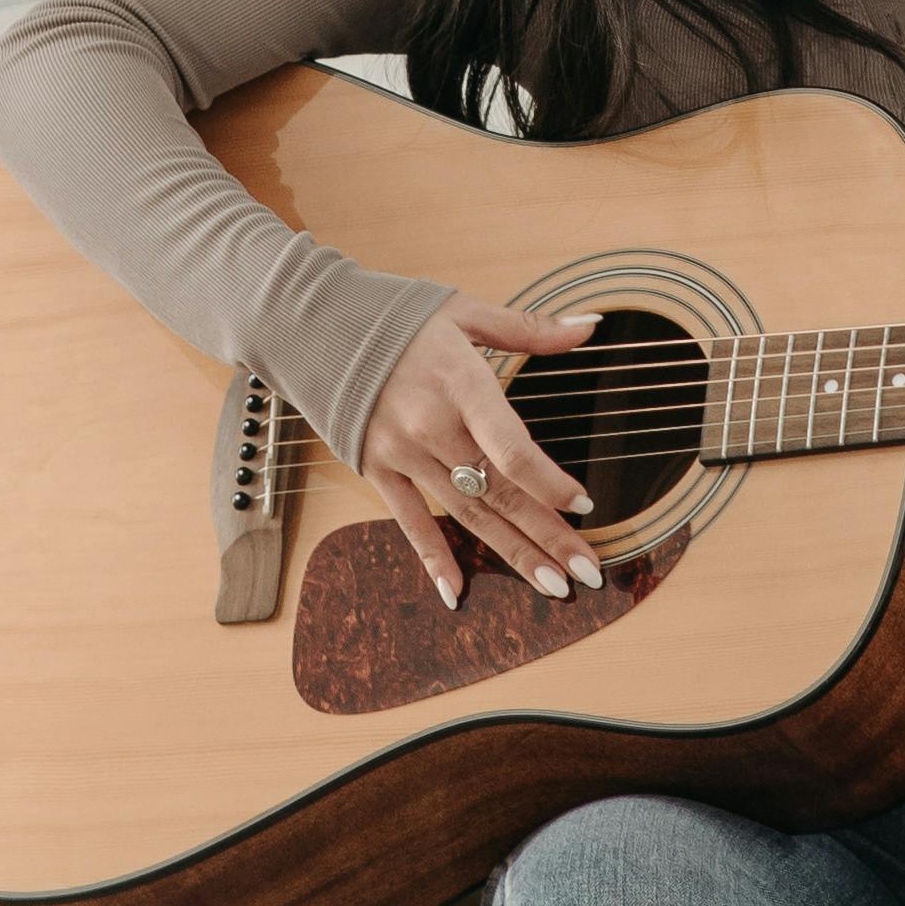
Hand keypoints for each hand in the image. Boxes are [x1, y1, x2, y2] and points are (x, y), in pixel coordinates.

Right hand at [358, 297, 605, 610]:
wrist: (316, 327)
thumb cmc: (398, 318)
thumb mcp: (464, 312)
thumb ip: (529, 329)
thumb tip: (588, 325)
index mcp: (460, 384)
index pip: (512, 448)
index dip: (550, 483)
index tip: (585, 506)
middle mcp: (431, 425)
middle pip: (499, 492)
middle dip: (548, 535)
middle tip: (587, 571)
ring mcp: (402, 452)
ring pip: (466, 513)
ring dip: (511, 552)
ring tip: (551, 585)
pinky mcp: (376, 469)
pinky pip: (410, 520)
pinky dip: (433, 558)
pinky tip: (456, 592)